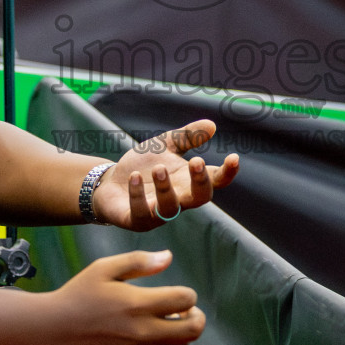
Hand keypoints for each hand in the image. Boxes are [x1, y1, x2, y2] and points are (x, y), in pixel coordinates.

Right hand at [48, 250, 204, 344]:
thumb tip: (168, 257)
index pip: (186, 300)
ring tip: (165, 328)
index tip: (178, 297)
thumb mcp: (103, 269)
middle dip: (195, 318)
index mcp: (138, 304)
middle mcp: (143, 333)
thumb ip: (138, 261)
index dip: (188, 296)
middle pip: (192, 330)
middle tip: (184, 313)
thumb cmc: (77, 296)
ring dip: (180, 337)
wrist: (51, 333)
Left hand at [91, 120, 239, 230]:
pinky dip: (138, 195)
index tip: (234, 157)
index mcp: (188, 181)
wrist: (110, 182)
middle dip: (201, 181)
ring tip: (160, 168)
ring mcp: (158, 213)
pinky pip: (141, 213)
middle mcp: (179, 199)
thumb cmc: (144, 166)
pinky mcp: (136, 220)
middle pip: (200, 197)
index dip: (227, 172)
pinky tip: (135, 177)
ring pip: (170, 208)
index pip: (215, 180)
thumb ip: (187, 136)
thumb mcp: (166, 145)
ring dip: (166, 189)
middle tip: (196, 161)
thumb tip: (212, 125)